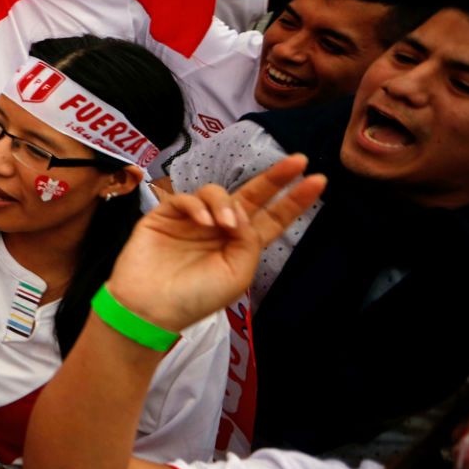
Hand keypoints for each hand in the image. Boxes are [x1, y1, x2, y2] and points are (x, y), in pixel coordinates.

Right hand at [105, 155, 325, 331]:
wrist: (150, 308)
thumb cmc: (195, 298)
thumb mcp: (237, 274)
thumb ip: (249, 240)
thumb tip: (240, 211)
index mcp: (240, 246)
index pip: (272, 218)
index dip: (293, 200)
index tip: (318, 181)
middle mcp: (219, 228)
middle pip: (251, 195)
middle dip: (275, 177)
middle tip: (298, 160)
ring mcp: (192, 220)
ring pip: (216, 192)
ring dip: (225, 203)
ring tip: (223, 225)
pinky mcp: (165, 215)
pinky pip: (185, 198)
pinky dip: (197, 206)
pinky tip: (202, 221)